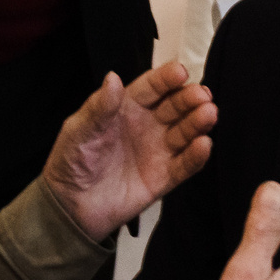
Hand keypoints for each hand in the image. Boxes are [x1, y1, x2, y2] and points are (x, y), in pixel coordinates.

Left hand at [41, 61, 217, 241]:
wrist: (70, 206)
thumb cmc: (70, 162)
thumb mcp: (78, 130)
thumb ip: (99, 107)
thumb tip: (113, 78)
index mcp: (126, 107)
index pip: (153, 87)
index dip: (167, 78)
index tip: (181, 72)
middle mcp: (147, 125)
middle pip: (175, 106)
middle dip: (190, 98)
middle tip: (201, 95)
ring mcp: (158, 150)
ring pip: (185, 131)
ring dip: (199, 122)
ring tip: (208, 115)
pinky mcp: (164, 177)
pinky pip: (185, 164)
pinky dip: (197, 155)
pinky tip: (203, 145)